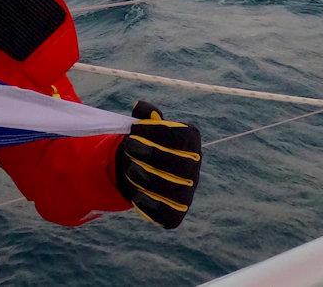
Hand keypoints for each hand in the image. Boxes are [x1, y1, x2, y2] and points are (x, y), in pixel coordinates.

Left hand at [115, 100, 201, 228]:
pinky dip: (152, 205)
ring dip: (149, 178)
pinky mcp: (175, 214)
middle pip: (184, 164)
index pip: (186, 137)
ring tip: (129, 168)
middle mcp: (194, 168)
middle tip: (128, 147)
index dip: (159, 132)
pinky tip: (135, 194)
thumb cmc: (143, 143)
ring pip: (176, 190)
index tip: (134, 129)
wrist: (136, 171)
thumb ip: (145, 116)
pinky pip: (169, 215)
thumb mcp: (143, 127)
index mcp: (191, 142)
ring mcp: (187, 193)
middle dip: (153, 154)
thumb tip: (141, 106)